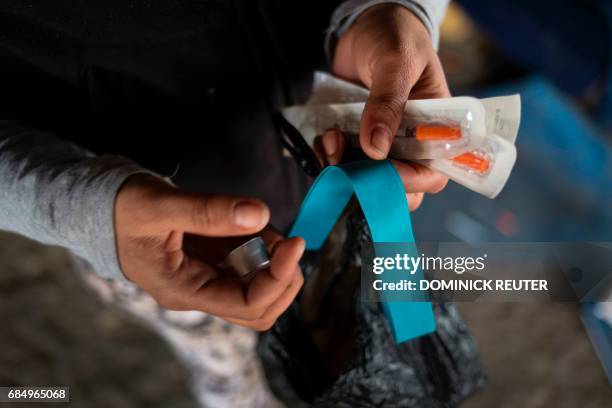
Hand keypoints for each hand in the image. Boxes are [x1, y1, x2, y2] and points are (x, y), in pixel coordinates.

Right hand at [114, 174, 304, 330]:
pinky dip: (261, 248)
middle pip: (259, 308)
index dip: (279, 278)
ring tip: (263, 226)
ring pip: (257, 289)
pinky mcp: (210, 264)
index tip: (294, 243)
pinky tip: (252, 225)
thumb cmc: (120, 209)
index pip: (246, 304)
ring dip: (274, 262)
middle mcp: (198, 293)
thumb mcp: (159, 205)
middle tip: (288, 240)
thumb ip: (207, 211)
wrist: (100, 208)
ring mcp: (205, 280)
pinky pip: (246, 266)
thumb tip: (260, 213)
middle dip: (283, 278)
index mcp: (183, 290)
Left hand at [317, 4, 448, 209]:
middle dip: (372, 184)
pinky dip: (328, 157)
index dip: (412, 181)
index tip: (382, 172)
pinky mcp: (355, 139)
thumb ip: (388, 102)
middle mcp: (410, 141)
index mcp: (436, 127)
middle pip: (401, 187)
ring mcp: (381, 142)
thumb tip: (376, 148)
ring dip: (345, 169)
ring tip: (331, 140)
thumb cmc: (395, 36)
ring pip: (367, 179)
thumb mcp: (396, 62)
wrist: (365, 26)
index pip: (433, 171)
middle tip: (350, 165)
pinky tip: (324, 138)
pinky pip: (342, 163)